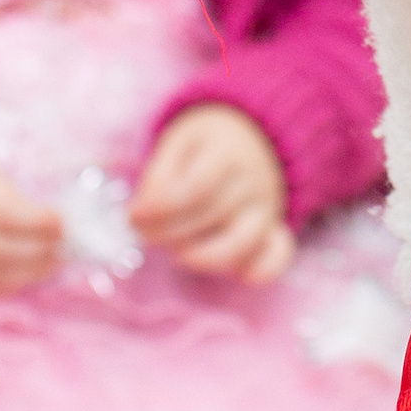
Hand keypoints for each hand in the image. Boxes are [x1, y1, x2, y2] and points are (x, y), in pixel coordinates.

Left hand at [130, 105, 291, 283]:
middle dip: (169, 232)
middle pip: (212, 215)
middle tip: (143, 233)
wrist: (253, 136)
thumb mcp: (178, 142)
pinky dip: (261, 270)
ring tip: (177, 255)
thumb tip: (140, 214)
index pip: (197, 186)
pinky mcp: (273, 230)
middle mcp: (253, 181)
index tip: (134, 215)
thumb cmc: (206, 143)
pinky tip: (237, 275)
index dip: (162, 207)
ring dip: (204, 256)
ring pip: (242, 242)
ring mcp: (267, 209)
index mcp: (228, 152)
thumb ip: (158, 176)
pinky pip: (276, 257)